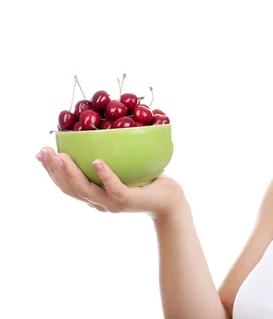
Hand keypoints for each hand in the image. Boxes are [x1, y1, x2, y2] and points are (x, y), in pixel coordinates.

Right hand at [36, 146, 186, 219]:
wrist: (170, 202)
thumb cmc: (146, 183)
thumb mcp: (123, 170)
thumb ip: (109, 159)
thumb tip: (97, 134)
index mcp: (93, 196)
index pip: (65, 185)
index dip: (50, 170)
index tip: (39, 153)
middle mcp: (99, 202)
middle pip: (69, 188)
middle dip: (53, 169)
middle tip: (42, 151)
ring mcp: (112, 203)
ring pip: (86, 190)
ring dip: (71, 172)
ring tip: (61, 155)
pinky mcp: (128, 201)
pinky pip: (114, 188)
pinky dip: (104, 175)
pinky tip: (96, 161)